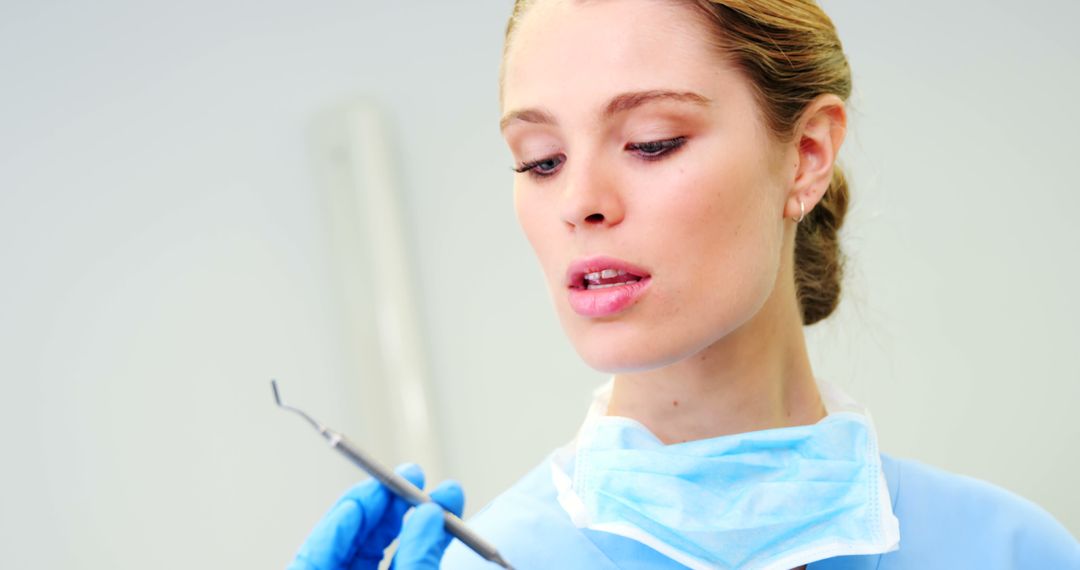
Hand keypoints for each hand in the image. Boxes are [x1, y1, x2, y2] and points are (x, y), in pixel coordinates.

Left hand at [288, 464, 464, 569]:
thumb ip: (415, 562)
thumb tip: (430, 515)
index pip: (315, 553)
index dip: (347, 516)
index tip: (373, 489)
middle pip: (352, 546)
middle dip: (387, 509)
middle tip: (413, 476)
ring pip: (379, 557)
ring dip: (415, 524)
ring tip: (446, 496)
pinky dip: (421, 549)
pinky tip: (442, 526)